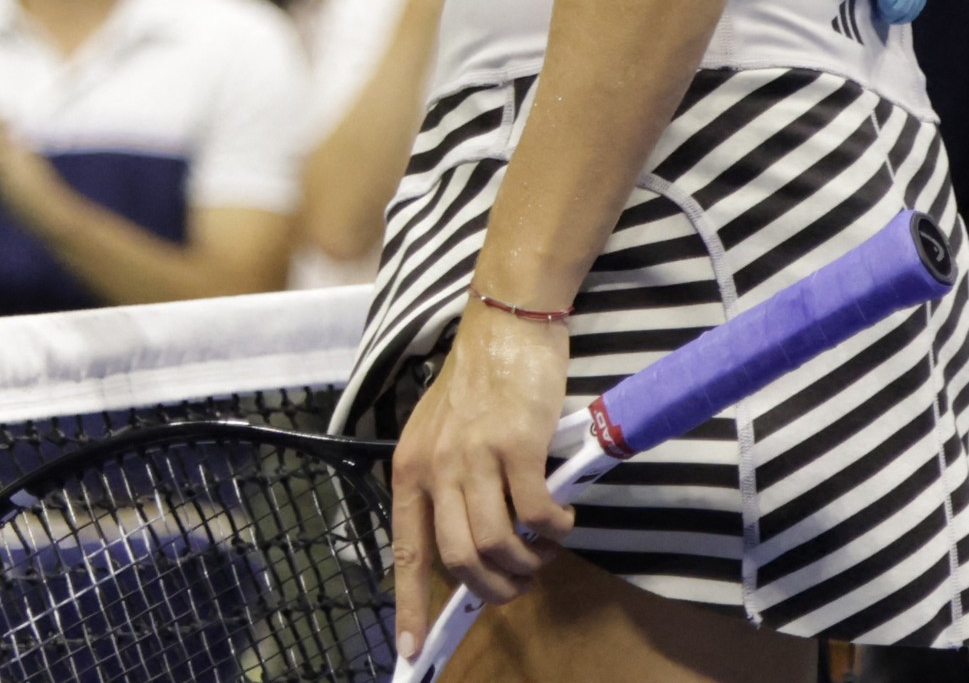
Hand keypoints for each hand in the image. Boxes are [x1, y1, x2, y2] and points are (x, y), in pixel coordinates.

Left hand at [390, 304, 575, 657]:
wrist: (506, 319)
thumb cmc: (483, 379)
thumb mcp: (445, 433)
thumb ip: (451, 485)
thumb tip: (472, 547)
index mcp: (412, 466)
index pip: (406, 550)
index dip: (409, 606)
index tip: (412, 652)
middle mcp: (437, 466)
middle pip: (459, 560)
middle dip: (494, 589)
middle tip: (520, 582)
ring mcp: (476, 456)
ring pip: (495, 546)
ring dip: (527, 564)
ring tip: (544, 550)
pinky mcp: (518, 446)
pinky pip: (537, 515)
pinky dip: (555, 529)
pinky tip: (562, 517)